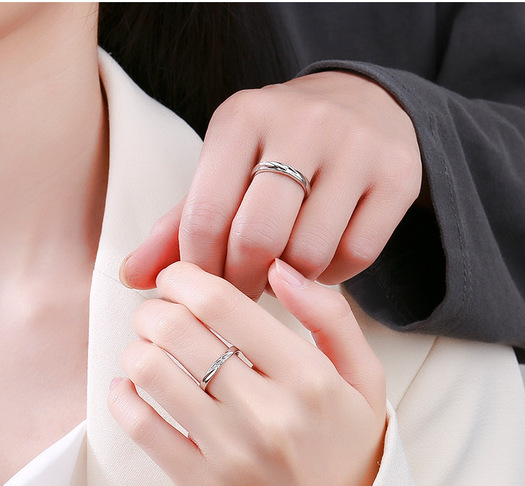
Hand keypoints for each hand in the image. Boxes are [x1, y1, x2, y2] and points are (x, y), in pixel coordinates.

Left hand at [109, 260, 385, 485]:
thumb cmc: (350, 458)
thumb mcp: (365, 384)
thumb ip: (331, 319)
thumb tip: (279, 269)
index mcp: (310, 379)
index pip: (223, 303)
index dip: (184, 278)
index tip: (177, 278)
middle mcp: (269, 413)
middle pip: (178, 330)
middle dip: (153, 309)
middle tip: (157, 314)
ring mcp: (232, 453)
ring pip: (151, 373)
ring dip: (137, 348)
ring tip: (148, 350)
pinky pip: (141, 428)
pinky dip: (123, 398)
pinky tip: (131, 389)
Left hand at [120, 70, 422, 299]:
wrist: (362, 106)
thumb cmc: (276, 151)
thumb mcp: (224, 172)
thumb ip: (178, 225)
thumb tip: (131, 278)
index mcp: (242, 117)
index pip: (206, 215)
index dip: (200, 268)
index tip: (206, 285)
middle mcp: (302, 124)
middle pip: (258, 238)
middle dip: (243, 281)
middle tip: (243, 290)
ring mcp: (357, 148)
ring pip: (310, 254)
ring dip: (289, 282)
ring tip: (280, 273)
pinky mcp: (398, 177)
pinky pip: (357, 257)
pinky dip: (331, 277)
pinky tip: (319, 266)